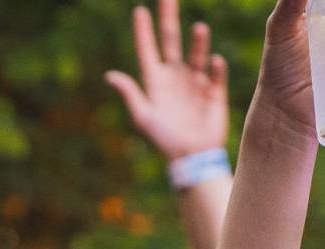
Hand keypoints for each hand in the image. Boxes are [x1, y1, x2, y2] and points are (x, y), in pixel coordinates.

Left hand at [105, 0, 228, 160]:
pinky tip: (214, 61)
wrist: (191, 157)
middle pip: (171, 40)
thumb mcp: (144, 117)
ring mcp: (195, 81)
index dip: (143, 31)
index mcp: (155, 81)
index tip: (139, 10)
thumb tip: (109, 75)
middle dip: (169, 18)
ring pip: (196, 53)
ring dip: (198, 42)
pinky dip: (216, 67)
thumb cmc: (164, 140)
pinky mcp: (214, 91)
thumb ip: (130, 95)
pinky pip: (216, 74)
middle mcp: (175, 76)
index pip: (148, 49)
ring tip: (198, 28)